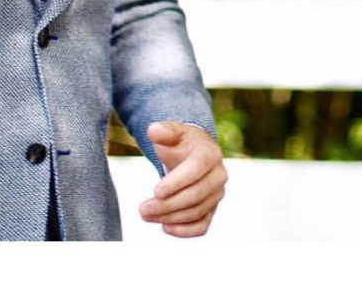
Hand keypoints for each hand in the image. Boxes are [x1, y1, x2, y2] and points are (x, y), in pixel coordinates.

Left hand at [138, 121, 226, 237]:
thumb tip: (153, 130)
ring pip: (196, 212)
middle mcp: (218, 175)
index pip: (196, 170)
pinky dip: (185, 231)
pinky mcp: (212, 210)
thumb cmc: (180, 143)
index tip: (156, 191)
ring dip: (170, 217)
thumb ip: (163, 130)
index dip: (177, 182)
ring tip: (146, 215)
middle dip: (168, 205)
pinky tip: (165, 228)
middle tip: (143, 209)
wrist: (193, 154)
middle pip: (195, 195)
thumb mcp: (172, 132)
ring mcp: (216, 194)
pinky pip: (202, 226)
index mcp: (210, 154)